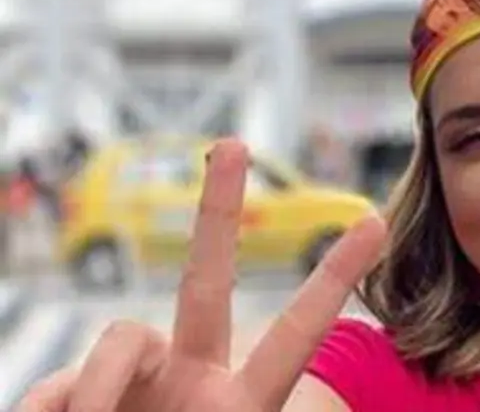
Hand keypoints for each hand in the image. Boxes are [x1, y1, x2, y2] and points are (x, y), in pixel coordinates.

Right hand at [17, 139, 386, 411]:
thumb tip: (113, 399)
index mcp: (241, 404)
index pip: (295, 333)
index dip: (332, 279)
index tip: (376, 221)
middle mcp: (190, 377)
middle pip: (206, 281)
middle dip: (218, 211)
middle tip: (233, 144)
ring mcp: (134, 380)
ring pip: (118, 337)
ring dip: (97, 390)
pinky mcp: (69, 393)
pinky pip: (53, 389)